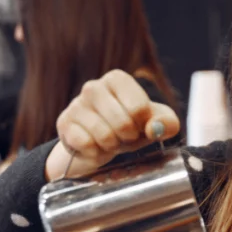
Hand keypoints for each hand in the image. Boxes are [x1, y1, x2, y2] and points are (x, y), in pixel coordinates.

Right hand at [45, 69, 180, 179]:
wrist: (97, 144)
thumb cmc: (128, 128)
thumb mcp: (153, 123)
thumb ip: (167, 123)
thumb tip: (155, 128)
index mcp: (117, 79)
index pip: (139, 108)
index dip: (143, 125)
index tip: (138, 125)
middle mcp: (93, 87)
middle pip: (123, 123)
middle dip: (128, 137)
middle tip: (124, 136)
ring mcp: (76, 105)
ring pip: (104, 135)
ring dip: (111, 146)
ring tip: (109, 141)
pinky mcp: (64, 123)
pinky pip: (86, 144)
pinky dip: (94, 152)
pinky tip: (93, 146)